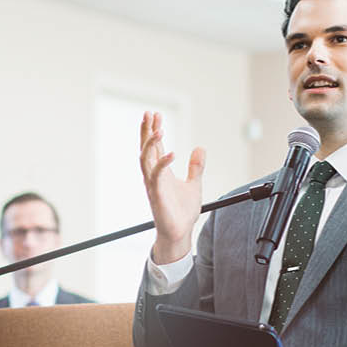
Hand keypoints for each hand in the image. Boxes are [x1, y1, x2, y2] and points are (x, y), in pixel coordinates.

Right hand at [139, 111, 204, 263]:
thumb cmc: (183, 211)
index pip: (155, 146)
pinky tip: (172, 153)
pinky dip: (163, 163)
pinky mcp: (156, 195)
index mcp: (162, 172)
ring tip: (159, 129)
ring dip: (151, 143)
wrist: (180, 232)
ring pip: (146, 159)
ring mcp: (153, 185)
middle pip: (146, 148)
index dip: (154, 130)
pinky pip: (156, 176)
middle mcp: (154, 176)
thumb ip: (196, 167)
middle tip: (149, 113)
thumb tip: (200, 148)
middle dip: (147, 130)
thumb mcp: (194, 184)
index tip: (155, 114)